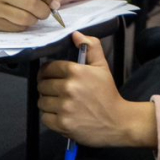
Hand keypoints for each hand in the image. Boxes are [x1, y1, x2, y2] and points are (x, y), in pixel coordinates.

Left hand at [38, 33, 157, 147]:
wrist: (117, 121)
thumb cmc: (107, 93)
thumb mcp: (102, 66)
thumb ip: (91, 47)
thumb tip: (75, 34)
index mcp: (76, 72)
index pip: (48, 68)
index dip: (47, 71)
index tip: (50, 75)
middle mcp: (68, 88)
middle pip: (42, 85)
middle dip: (46, 86)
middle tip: (55, 90)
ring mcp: (65, 107)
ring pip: (42, 101)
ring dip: (47, 102)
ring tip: (57, 102)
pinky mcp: (63, 124)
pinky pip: (44, 117)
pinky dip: (49, 117)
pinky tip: (60, 114)